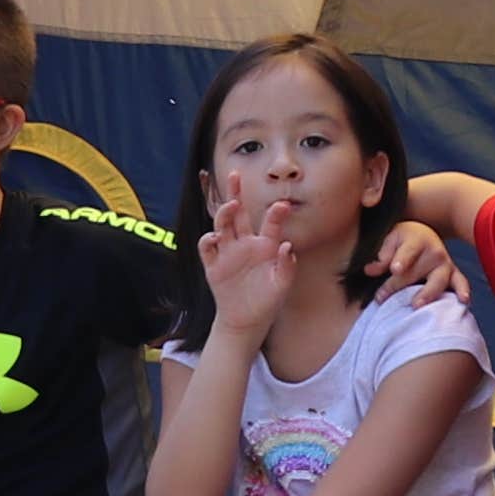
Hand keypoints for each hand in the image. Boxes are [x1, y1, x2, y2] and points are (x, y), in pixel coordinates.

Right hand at [200, 189, 302, 343]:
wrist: (246, 321)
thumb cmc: (267, 301)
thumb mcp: (281, 286)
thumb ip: (286, 267)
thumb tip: (287, 246)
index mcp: (265, 245)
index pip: (270, 223)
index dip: (275, 214)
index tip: (283, 205)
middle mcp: (245, 243)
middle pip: (238, 212)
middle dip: (236, 193)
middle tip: (235, 174)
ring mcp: (228, 252)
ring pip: (222, 225)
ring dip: (224, 213)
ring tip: (230, 205)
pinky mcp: (213, 265)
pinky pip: (207, 247)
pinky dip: (208, 241)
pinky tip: (214, 238)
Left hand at [368, 216, 465, 305]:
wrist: (425, 234)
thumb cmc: (404, 239)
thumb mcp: (391, 238)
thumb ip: (382, 254)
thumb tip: (370, 270)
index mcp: (418, 239)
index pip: (408, 251)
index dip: (402, 259)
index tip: (394, 269)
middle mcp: (435, 251)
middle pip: (418, 270)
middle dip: (399, 284)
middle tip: (382, 297)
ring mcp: (446, 264)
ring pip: (438, 279)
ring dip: (428, 293)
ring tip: (417, 304)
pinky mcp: (453, 274)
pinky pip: (460, 282)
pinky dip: (462, 291)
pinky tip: (463, 301)